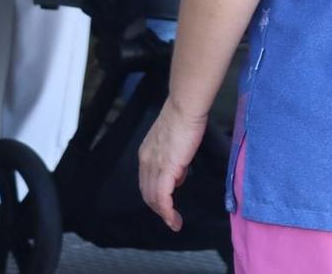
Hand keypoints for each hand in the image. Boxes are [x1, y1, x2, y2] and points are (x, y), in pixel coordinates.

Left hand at [137, 99, 207, 231]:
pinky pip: (163, 197)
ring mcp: (154, 165)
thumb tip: (178, 176)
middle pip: (147, 193)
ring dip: (164, 214)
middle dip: (159, 209)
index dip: (155, 197)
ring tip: (175, 223)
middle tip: (172, 220)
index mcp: (146, 154)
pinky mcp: (166, 169)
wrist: (184, 109)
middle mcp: (146, 161)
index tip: (166, 207)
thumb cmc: (183, 121)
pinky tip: (174, 219)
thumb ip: (173, 161)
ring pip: (154, 198)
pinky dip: (167, 211)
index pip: (146, 182)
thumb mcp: (174, 144)